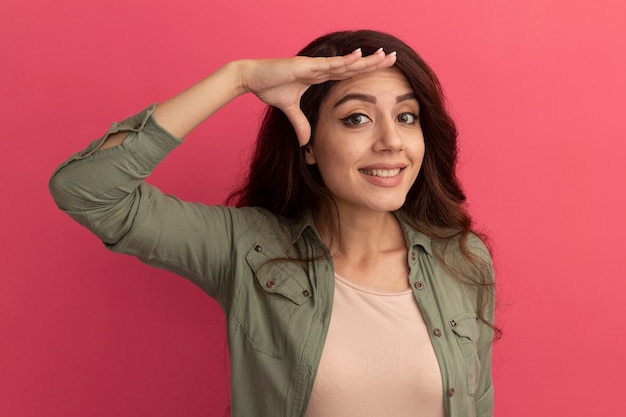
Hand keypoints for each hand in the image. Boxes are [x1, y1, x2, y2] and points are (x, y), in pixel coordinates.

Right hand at [239, 48, 396, 145]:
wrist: (252, 79)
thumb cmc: (269, 88)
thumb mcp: (290, 111)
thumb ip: (300, 124)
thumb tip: (305, 143)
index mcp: (320, 76)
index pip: (348, 74)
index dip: (365, 71)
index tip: (383, 70)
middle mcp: (321, 69)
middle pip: (353, 66)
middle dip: (374, 62)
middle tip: (394, 58)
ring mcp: (315, 66)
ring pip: (346, 63)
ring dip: (366, 59)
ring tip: (385, 55)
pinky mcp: (306, 66)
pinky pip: (328, 65)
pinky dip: (344, 61)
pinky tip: (360, 56)